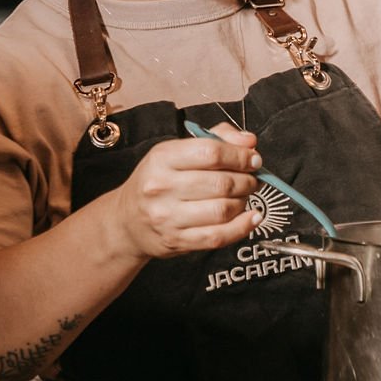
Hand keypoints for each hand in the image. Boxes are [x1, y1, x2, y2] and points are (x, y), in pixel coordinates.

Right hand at [111, 122, 262, 259]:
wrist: (127, 221)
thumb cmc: (158, 181)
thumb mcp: (176, 152)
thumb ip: (216, 140)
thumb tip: (249, 141)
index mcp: (162, 158)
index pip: (211, 152)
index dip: (240, 156)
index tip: (253, 159)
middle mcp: (161, 186)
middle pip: (221, 183)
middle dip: (246, 180)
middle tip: (252, 179)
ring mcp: (168, 216)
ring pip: (223, 210)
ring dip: (244, 202)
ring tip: (244, 196)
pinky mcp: (176, 240)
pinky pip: (218, 236)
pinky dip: (242, 227)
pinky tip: (252, 217)